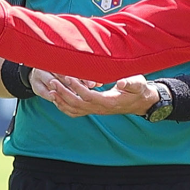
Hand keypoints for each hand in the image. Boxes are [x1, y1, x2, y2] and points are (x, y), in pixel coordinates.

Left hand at [32, 72, 158, 117]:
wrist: (139, 101)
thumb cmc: (138, 89)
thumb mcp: (138, 83)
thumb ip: (131, 82)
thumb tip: (121, 82)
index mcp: (109, 102)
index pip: (89, 97)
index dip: (78, 88)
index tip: (68, 77)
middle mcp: (100, 109)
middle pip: (77, 104)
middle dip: (64, 93)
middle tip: (53, 81)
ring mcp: (95, 111)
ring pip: (74, 110)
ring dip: (61, 100)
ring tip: (50, 89)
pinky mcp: (93, 110)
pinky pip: (75, 112)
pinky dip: (64, 107)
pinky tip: (56, 98)